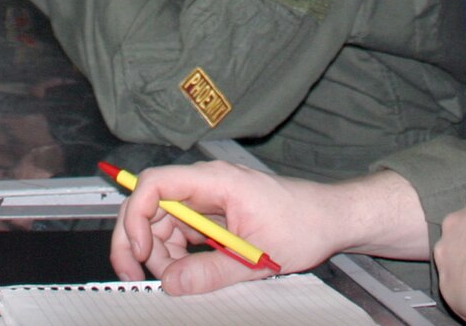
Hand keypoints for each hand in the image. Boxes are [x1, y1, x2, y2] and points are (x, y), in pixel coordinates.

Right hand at [109, 162, 330, 294]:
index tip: (142, 250)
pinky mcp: (212, 218)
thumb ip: (212, 272)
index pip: (155, 183)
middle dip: (138, 241)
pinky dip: (177, 256)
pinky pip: (180, 234)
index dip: (137, 215)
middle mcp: (205, 186)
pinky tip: (190, 273)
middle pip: (150, 206)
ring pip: (161, 224)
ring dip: (160, 255)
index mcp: (214, 181)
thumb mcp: (257, 256)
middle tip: (136, 276)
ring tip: (179, 280)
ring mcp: (207, 201)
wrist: (330, 219)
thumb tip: (170, 283)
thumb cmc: (304, 223)